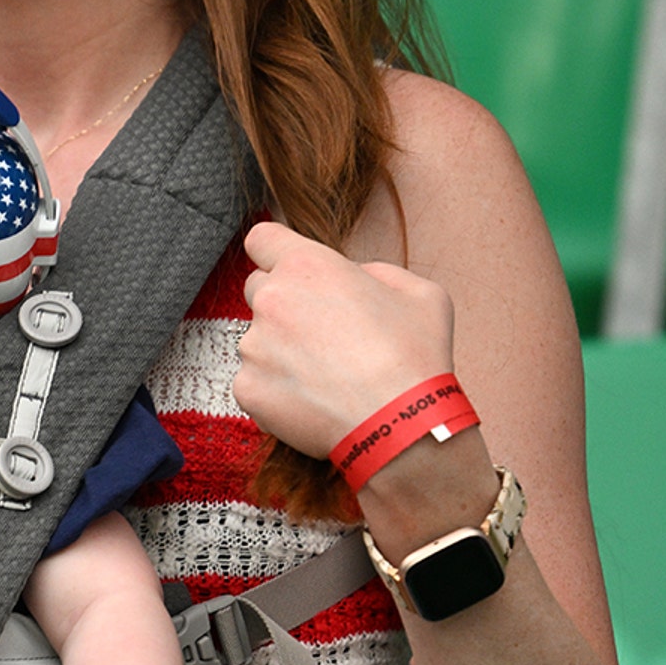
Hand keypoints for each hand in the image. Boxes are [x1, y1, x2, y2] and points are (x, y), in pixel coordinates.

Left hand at [235, 221, 456, 455]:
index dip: (275, 252)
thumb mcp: (418, 292)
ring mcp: (254, 346)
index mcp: (308, 266)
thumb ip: (375, 272)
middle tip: (322, 332)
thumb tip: (353, 275)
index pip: (263, 239)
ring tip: (326, 376)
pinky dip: (277, 390)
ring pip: (257, 340)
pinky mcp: (247, 388)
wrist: (400, 424)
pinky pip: (255, 381)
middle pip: (258, 289)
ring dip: (281, 351)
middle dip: (283, 303)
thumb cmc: (415, 357)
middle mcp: (272, 300)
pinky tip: (314, 401)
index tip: (286, 267)